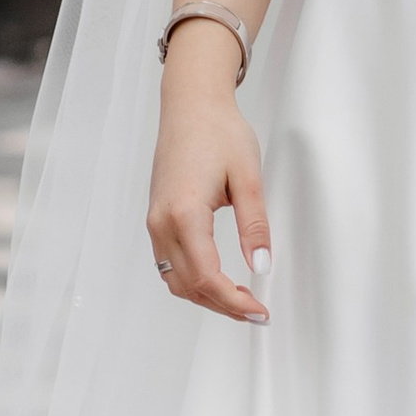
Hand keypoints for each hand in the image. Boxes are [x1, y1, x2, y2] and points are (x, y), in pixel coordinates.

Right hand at [146, 23, 269, 322]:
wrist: (191, 104)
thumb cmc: (219, 131)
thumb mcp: (248, 176)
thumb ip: (254, 225)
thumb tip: (261, 267)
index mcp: (184, 213)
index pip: (207, 277)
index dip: (234, 301)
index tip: (259, 310)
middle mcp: (162, 223)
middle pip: (189, 286)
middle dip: (223, 306)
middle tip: (257, 312)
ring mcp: (155, 221)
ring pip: (175, 280)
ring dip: (206, 297)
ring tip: (241, 301)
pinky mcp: (156, 218)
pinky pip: (169, 264)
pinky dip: (192, 281)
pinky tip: (218, 281)